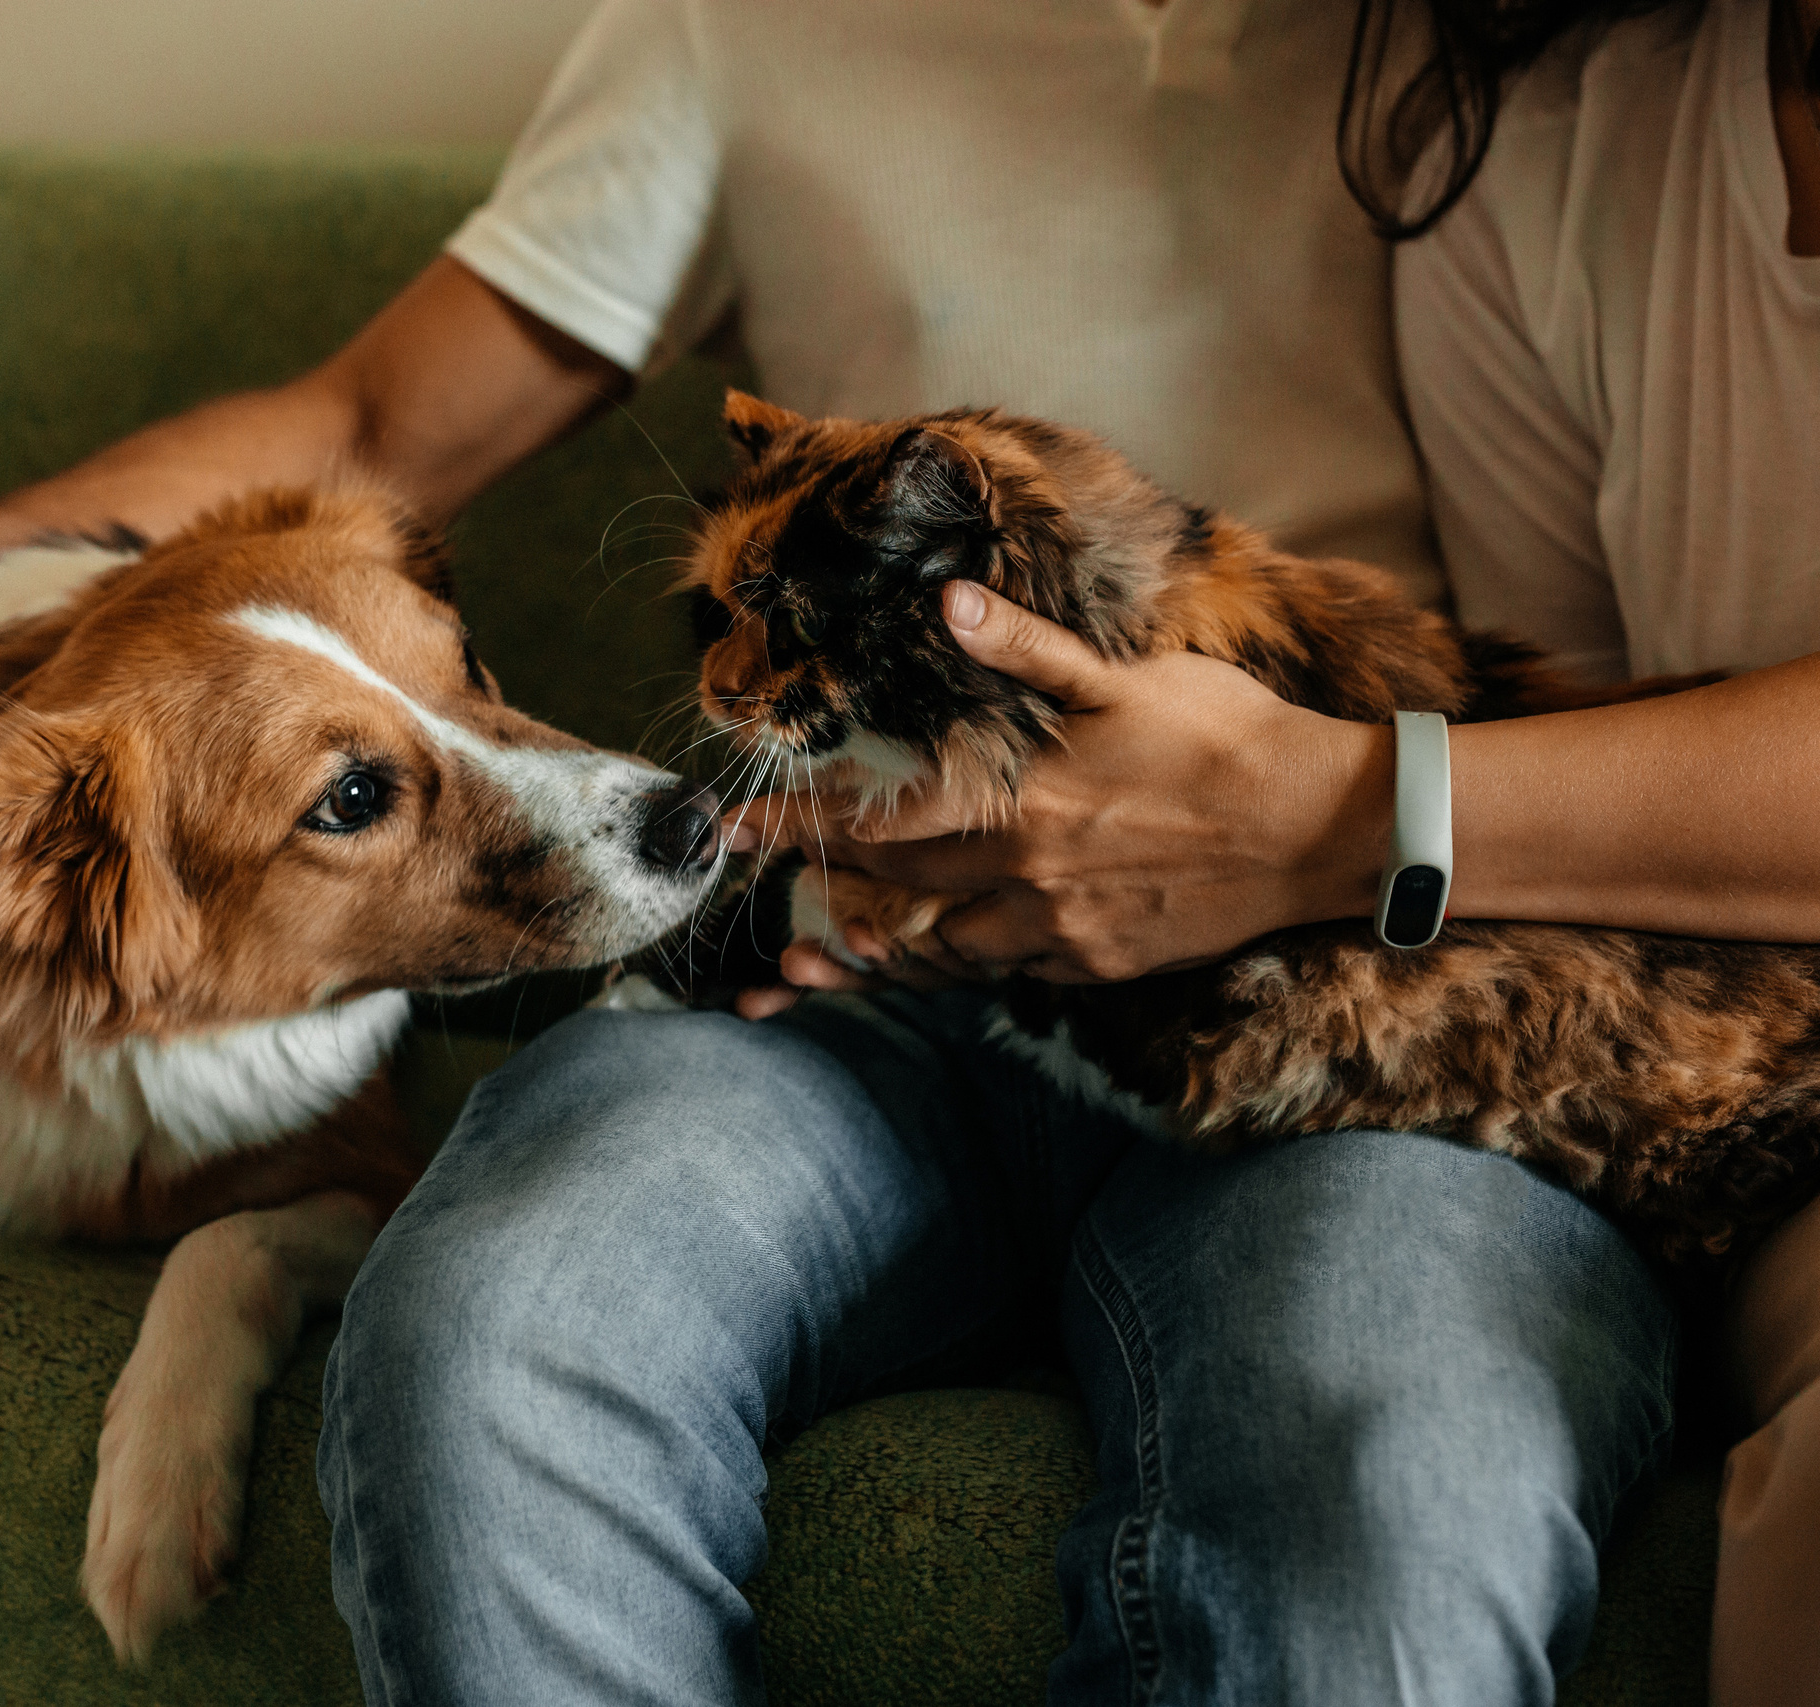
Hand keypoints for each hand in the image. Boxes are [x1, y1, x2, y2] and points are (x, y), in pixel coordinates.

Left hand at [735, 582, 1390, 987]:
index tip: (732, 830)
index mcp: (1019, 805)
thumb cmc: (1228, 737)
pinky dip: (976, 959)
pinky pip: (1013, 972)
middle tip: (777, 900)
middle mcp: (1026, 880)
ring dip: (897, 945)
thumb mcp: (1127, 679)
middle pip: (899, 893)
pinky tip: (968, 940)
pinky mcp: (1100, 965)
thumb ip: (1027, 652)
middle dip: (831, 892)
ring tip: (844, 952)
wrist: (1325, 830)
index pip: (877, 824)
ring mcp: (1063, 934)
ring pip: (948, 950)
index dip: (797, 828)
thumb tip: (949, 600)